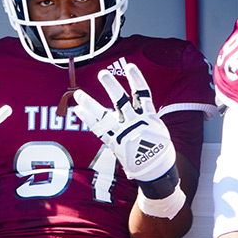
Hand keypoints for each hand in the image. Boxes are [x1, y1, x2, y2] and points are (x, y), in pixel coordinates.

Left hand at [73, 63, 175, 182]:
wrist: (155, 171)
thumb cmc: (158, 149)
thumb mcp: (158, 129)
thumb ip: (147, 115)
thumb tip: (141, 101)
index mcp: (150, 118)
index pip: (143, 94)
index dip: (137, 79)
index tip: (130, 66)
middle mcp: (135, 123)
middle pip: (121, 100)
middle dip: (112, 86)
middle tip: (102, 73)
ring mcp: (123, 133)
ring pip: (104, 115)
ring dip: (90, 103)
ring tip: (78, 93)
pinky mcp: (114, 143)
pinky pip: (98, 130)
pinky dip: (88, 119)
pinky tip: (78, 110)